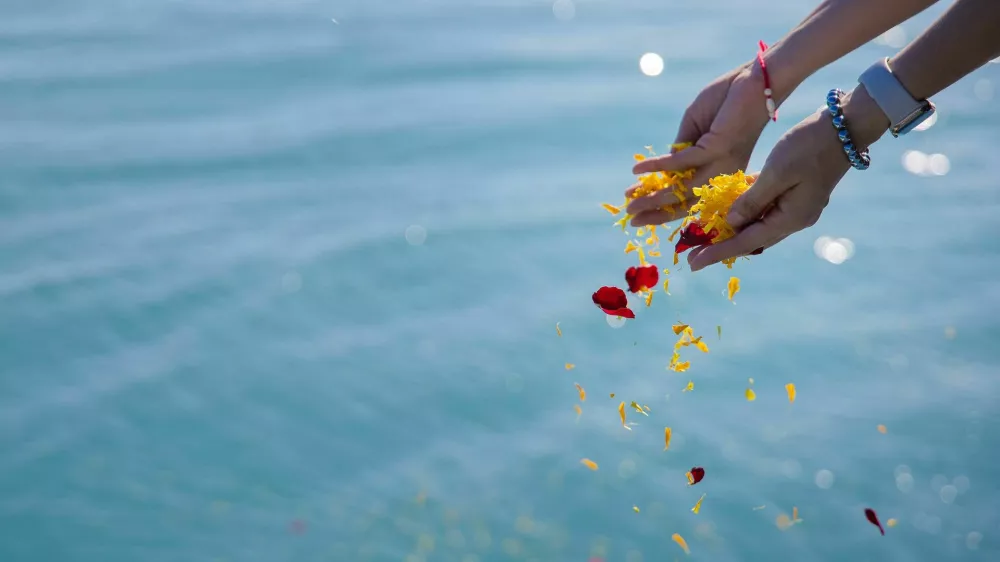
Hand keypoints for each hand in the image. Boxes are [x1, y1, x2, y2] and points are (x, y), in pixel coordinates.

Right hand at [626, 63, 770, 226]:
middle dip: (654, 209)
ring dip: (652, 195)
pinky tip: (638, 170)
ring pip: (682, 189)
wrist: (755, 81)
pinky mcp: (717, 148)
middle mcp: (722, 175)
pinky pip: (680, 163)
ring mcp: (721, 164)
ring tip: (629, 199)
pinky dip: (656, 166)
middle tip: (629, 215)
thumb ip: (680, 151)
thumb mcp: (696, 130)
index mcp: (719, 172)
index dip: (661, 206)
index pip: (687, 198)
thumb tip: (662, 171)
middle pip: (684, 201)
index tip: (637, 210)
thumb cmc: (726, 102)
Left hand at [687, 86, 889, 271]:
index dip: (717, 253)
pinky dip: (745, 211)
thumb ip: (751, 200)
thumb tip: (730, 224)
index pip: (746, 242)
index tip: (692, 264)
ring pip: (757, 226)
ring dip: (731, 230)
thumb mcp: (776, 172)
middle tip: (692, 255)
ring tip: (704, 235)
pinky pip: (764, 209)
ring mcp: (797, 208)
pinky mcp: (796, 195)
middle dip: (721, 247)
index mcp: (791, 218)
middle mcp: (794, 219)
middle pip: (750, 239)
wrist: (845, 127)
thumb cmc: (809, 146)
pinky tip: (726, 210)